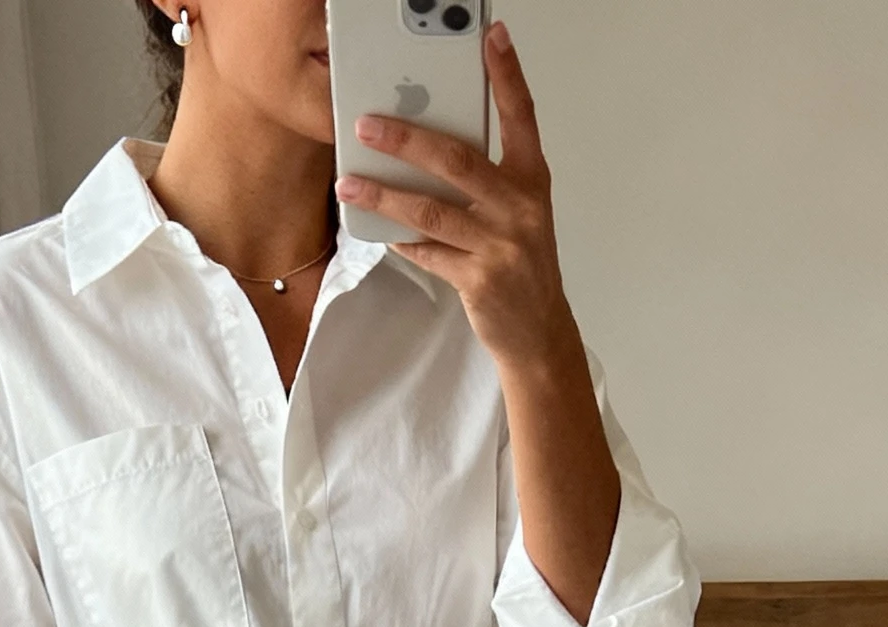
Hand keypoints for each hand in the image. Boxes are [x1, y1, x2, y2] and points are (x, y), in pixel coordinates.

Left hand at [335, 22, 576, 380]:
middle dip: (407, 140)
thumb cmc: (520, 262)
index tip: (491, 36)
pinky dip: (401, 240)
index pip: (521, 115)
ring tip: (348, 183)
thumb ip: (484, 179)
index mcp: (532, 180)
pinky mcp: (479, 280)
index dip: (506, 74)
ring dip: (384, 195)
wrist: (538, 330)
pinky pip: (428, 252)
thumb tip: (425, 150)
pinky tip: (378, 230)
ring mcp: (501, 245)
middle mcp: (520, 207)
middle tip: (368, 125)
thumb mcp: (517, 212)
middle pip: (457, 161)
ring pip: (432, 210)